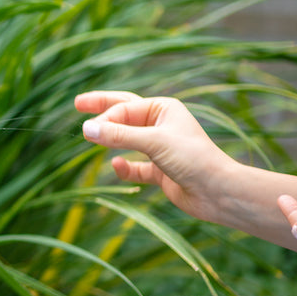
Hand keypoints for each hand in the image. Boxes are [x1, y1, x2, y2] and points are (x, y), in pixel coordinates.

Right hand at [74, 91, 235, 224]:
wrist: (218, 192)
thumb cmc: (193, 158)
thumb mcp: (154, 142)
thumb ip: (119, 136)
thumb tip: (86, 129)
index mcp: (164, 109)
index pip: (125, 108)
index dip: (106, 118)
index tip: (90, 131)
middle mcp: (161, 125)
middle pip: (124, 113)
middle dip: (102, 109)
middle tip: (78, 103)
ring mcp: (160, 148)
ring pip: (127, 140)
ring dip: (110, 139)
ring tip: (89, 136)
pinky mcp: (159, 171)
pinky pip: (135, 166)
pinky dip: (124, 167)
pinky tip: (115, 166)